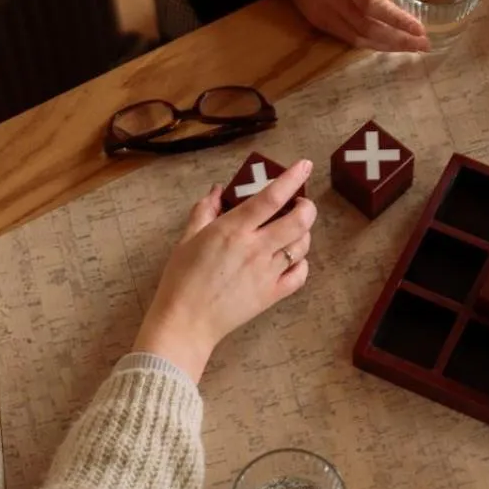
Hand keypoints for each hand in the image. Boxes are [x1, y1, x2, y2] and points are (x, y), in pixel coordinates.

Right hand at [134, 160, 316, 381]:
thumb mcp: (187, 238)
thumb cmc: (181, 280)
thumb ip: (205, 210)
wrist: (185, 322)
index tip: (305, 166)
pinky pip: (300, 275)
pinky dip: (302, 263)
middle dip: (307, 207)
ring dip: (304, 233)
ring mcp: (267, 273)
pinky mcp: (272, 295)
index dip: (293, 178)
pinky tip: (291, 259)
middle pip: (299, 220)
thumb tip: (218, 190)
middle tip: (301, 203)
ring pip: (302, 246)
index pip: (272, 197)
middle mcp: (255, 249)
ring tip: (292, 230)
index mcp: (233, 230)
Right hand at [281, 0, 429, 51]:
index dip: (397, 20)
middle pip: (369, 28)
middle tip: (424, 44)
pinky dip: (368, 43)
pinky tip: (385, 44)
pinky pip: (346, 37)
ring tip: (410, 47)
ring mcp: (323, 12)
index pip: (373, 5)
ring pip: (358, 37)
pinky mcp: (316, 19)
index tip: (420, 29)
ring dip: (386, 45)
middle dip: (399, 39)